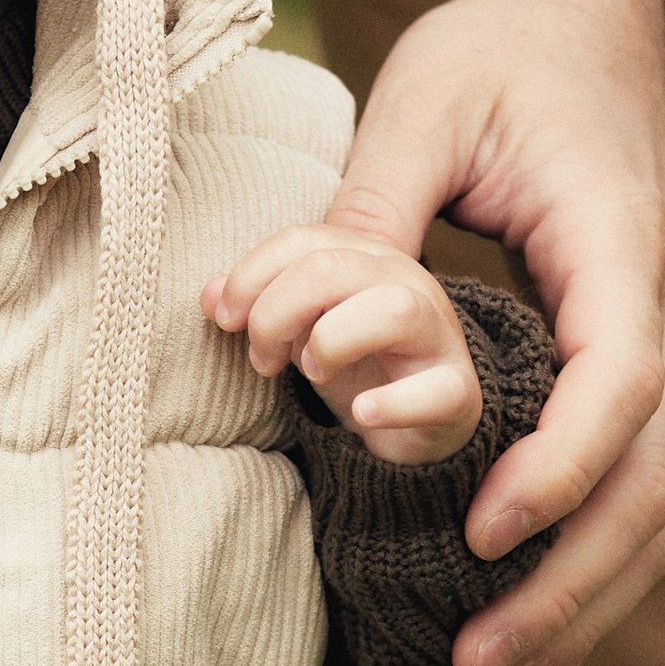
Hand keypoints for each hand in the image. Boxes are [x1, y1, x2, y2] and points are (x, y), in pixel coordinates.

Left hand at [201, 228, 483, 461]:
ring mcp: (437, 335)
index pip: (302, 240)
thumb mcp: (299, 329)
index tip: (224, 320)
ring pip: (391, 308)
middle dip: (276, 314)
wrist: (416, 425)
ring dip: (332, 342)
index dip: (250, 277)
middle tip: (263, 359)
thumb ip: (257, 304)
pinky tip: (361, 414)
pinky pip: (434, 390)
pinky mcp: (457, 391)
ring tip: (314, 373)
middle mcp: (406, 283)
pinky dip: (391, 404)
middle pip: (332, 269)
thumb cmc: (354, 366)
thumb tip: (208, 295)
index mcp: (366, 258)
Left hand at [317, 0, 664, 665]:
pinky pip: (632, 491)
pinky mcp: (628, 372)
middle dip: (572, 583)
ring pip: (655, 506)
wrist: (589, 13)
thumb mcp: (422, 106)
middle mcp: (656, 310)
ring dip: (583, 601)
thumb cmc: (501, 53)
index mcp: (618, 244)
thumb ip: (363, 212)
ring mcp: (654, 347)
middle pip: (651, 480)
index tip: (487, 531)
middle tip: (480, 660)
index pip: (618, 384)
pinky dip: (586, 569)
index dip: (561, 469)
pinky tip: (523, 631)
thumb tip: (269, 314)